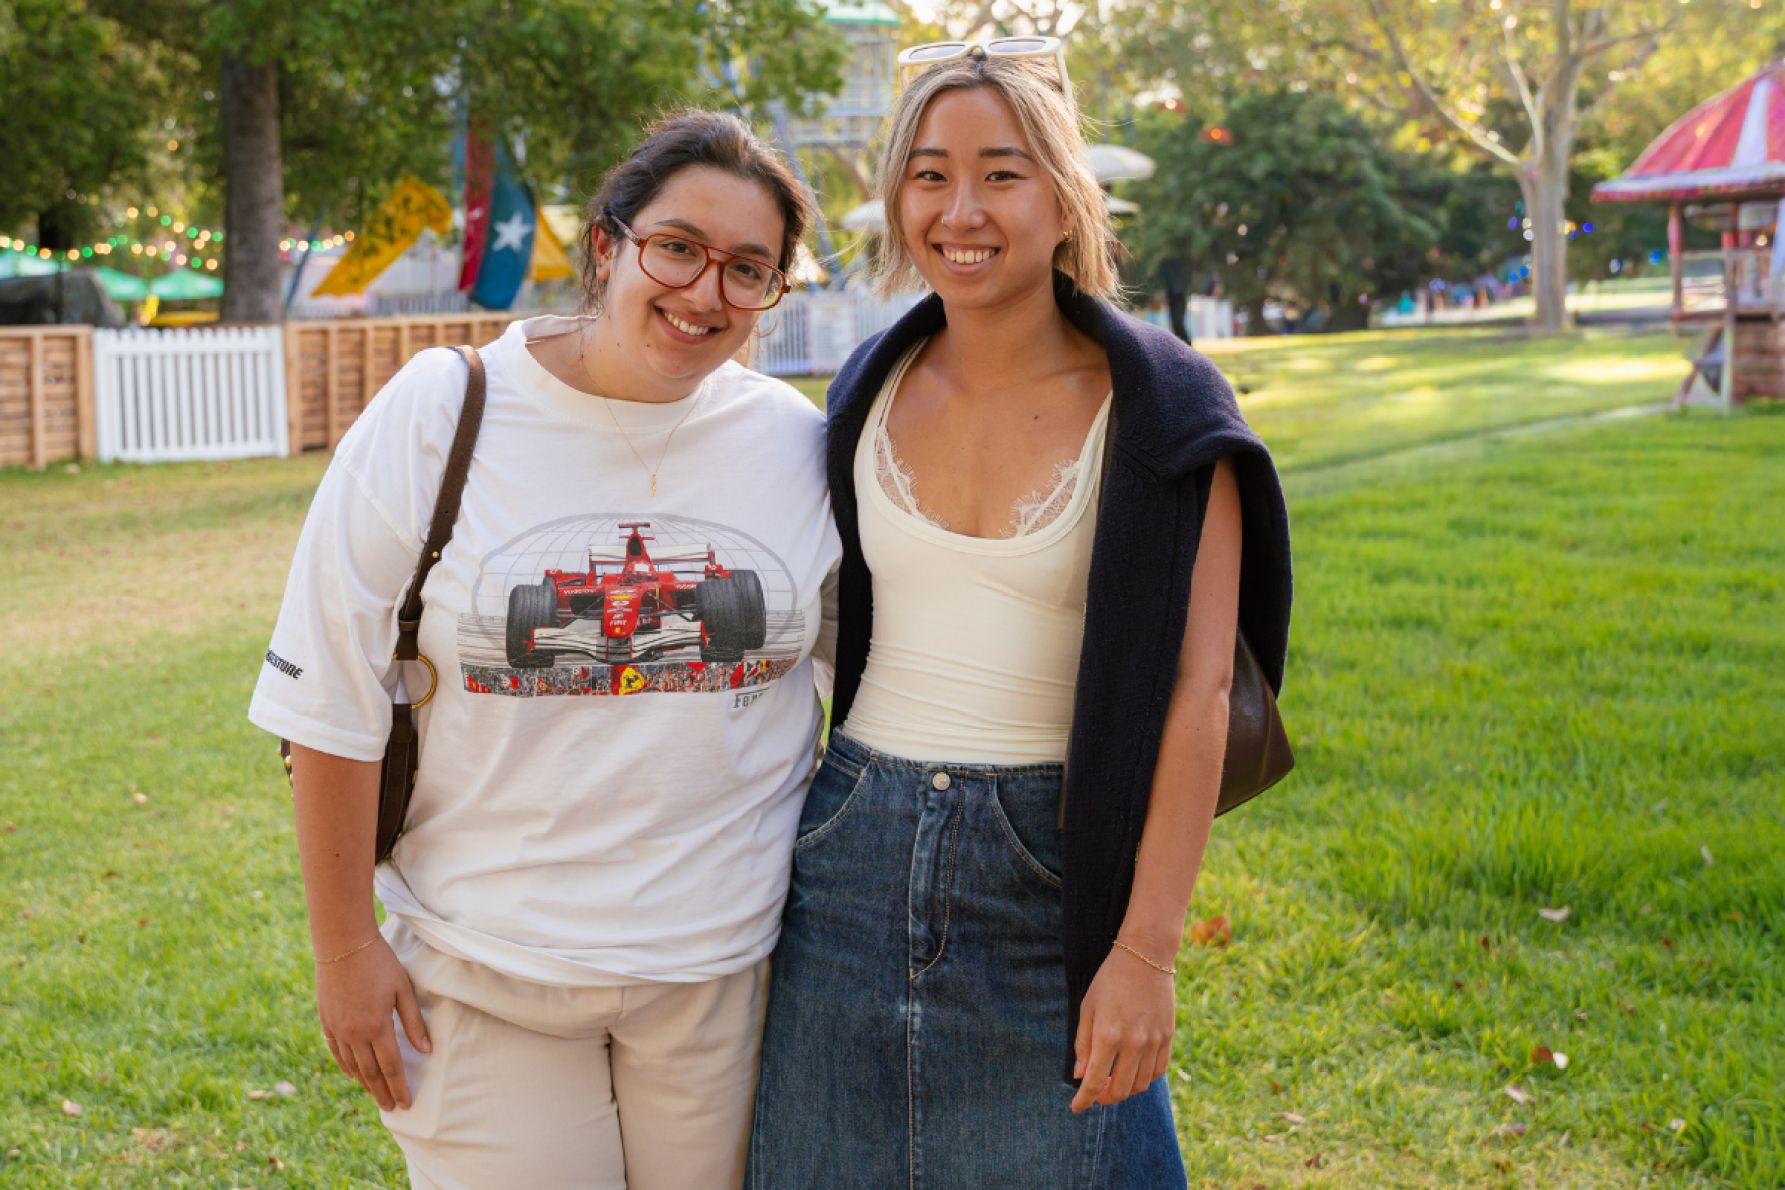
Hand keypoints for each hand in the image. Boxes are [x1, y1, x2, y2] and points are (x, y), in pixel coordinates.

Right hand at [315, 936, 430, 1110]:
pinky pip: (336, 1051)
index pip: (390, 1066)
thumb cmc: (379, 962)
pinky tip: (353, 1074)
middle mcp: (354, 1033)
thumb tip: (425, 1050)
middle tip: (391, 1108)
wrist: (342, 945)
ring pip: (352, 1065)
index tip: (406, 1103)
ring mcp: (338, 1028)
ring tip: (376, 1095)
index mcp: (376, 1026)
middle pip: (370, 1072)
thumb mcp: (403, 989)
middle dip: (382, 1092)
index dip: (399, 1086)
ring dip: (365, 1083)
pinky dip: (346, 1066)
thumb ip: (414, 1022)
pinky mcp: (326, 1021)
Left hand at [1069, 943, 1175, 1112]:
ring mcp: (1154, 1041)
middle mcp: (1133, 1043)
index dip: (1084, 1100)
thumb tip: (1080, 1076)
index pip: (1095, 1081)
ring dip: (1126, 1090)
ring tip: (1115, 1081)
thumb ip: (1083, 1045)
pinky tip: (1134, 1070)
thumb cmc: (1110, 981)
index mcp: (1108, 1035)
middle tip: (1096, 1093)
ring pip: (1141, 1085)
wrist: (1145, 957)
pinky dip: (1144, 1078)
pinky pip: (1158, 1071)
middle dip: (1105, 1098)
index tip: (1076, 1107)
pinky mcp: (1168, 1037)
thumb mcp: (1088, 1008)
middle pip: (1120, 1090)